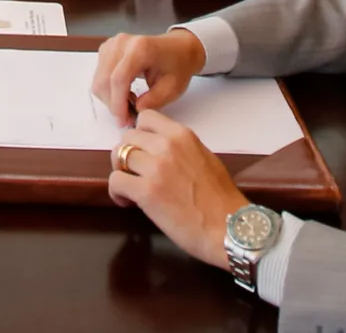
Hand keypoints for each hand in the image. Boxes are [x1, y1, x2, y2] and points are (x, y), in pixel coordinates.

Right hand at [90, 29, 204, 123]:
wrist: (177, 48)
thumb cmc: (177, 65)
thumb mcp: (172, 88)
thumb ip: (153, 101)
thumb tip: (134, 111)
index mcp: (141, 48)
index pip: (119, 78)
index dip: (118, 103)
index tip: (123, 120)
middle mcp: (122, 43)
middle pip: (105, 80)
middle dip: (114, 104)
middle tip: (128, 118)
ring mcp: (112, 44)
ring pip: (99, 80)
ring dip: (111, 98)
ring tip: (130, 103)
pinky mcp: (106, 50)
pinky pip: (99, 76)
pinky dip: (109, 90)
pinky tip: (125, 93)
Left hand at [106, 109, 250, 266]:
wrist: (230, 228)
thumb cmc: (221, 200)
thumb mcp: (205, 159)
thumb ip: (181, 149)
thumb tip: (159, 150)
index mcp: (182, 136)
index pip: (146, 118)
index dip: (139, 135)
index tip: (142, 150)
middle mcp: (167, 146)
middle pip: (127, 137)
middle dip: (127, 155)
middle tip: (134, 174)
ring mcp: (156, 168)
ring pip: (118, 156)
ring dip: (121, 173)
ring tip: (131, 190)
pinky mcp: (146, 191)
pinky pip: (115, 181)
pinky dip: (117, 193)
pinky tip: (128, 202)